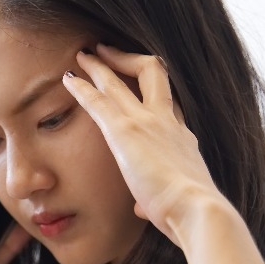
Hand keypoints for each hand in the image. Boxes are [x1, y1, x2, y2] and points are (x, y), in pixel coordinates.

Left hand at [62, 44, 228, 246]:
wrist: (197, 210)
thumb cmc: (189, 213)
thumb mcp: (175, 202)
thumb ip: (155, 201)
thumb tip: (144, 208)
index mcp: (183, 140)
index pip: (168, 106)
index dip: (152, 93)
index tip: (137, 86)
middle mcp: (167, 122)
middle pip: (152, 74)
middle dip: (128, 59)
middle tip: (107, 50)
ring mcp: (147, 122)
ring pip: (120, 80)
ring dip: (99, 66)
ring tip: (83, 54)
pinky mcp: (125, 131)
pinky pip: (98, 101)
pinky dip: (81, 88)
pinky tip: (67, 79)